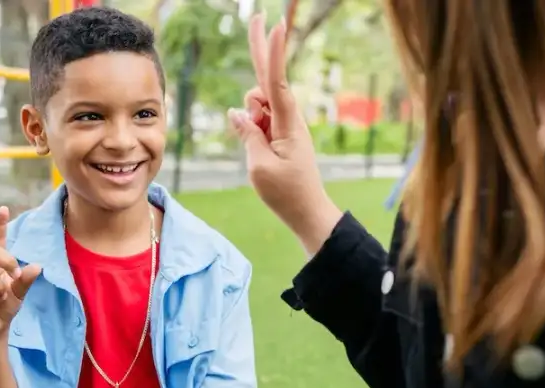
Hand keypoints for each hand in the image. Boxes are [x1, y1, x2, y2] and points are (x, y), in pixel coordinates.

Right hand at [229, 13, 342, 254]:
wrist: (307, 211)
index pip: (276, 81)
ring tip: (261, 150)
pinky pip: (258, 118)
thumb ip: (247, 134)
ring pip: (256, 103)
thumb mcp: (259, 166)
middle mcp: (287, 117)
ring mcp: (284, 124)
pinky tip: (258, 148)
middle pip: (267, 78)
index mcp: (286, 123)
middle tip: (254, 15)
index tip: (276, 25)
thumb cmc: (286, 192)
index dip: (273, 52)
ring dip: (250, 116)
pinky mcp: (279, 132)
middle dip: (260, 49)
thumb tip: (237, 112)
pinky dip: (252, 125)